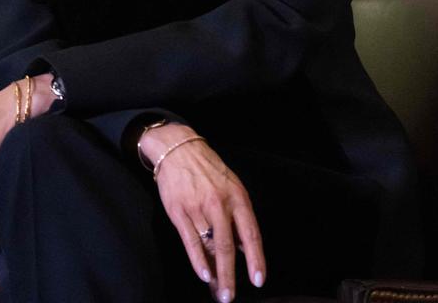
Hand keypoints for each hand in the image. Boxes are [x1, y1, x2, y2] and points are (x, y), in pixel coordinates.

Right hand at [141, 124, 265, 301]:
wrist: (179, 149)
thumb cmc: (208, 171)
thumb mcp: (232, 187)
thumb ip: (238, 217)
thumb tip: (244, 248)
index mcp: (238, 197)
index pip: (250, 233)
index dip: (255, 258)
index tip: (258, 279)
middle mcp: (220, 203)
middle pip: (228, 245)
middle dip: (231, 275)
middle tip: (231, 296)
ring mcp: (198, 207)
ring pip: (209, 246)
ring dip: (214, 273)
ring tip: (218, 291)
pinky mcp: (179, 211)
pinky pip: (190, 240)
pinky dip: (197, 260)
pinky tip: (203, 274)